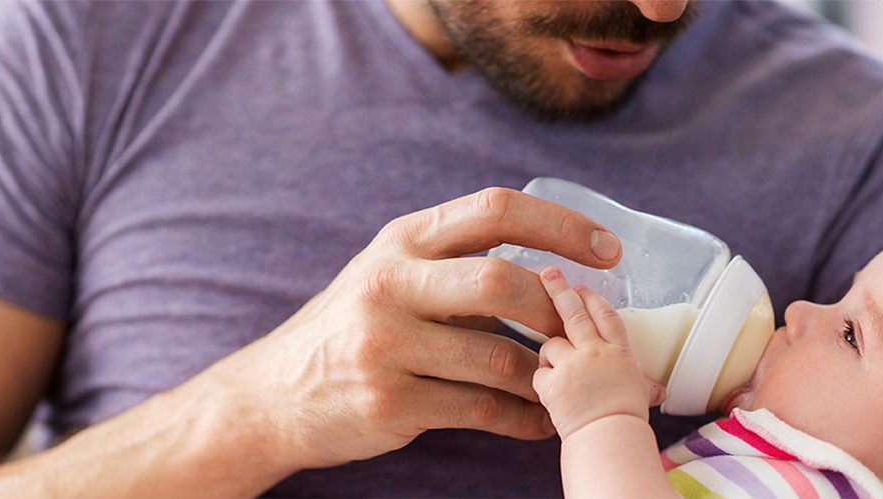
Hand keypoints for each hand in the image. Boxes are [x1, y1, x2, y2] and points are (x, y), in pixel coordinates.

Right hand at [204, 188, 622, 470]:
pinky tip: (540, 421)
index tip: (608, 250)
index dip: (561, 224)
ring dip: (548, 376)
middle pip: (500, 283)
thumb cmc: (353, 328)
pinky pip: (482, 411)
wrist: (273, 395)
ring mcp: (386, 346)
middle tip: (585, 330)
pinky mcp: (389, 403)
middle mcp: (390, 284)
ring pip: (499, 359)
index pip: (494, 210)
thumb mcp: (391, 273)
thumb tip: (557, 267)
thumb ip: (456, 263)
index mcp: (401, 241)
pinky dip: (523, 419)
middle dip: (555, 310)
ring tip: (570, 384)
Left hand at [532, 267, 664, 439]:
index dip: (593, 298)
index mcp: (618, 351)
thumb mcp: (640, 395)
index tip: (582, 287)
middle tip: (549, 273)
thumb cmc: (628, 421)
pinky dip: (543, 381)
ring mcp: (570, 365)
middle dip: (560, 290)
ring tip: (558, 366)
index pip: (605, 314)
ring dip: (551, 352)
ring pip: (550, 344)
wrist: (610, 438)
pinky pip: (539, 374)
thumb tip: (658, 391)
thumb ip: (643, 386)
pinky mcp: (550, 383)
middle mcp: (594, 352)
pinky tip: (551, 391)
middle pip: (573, 313)